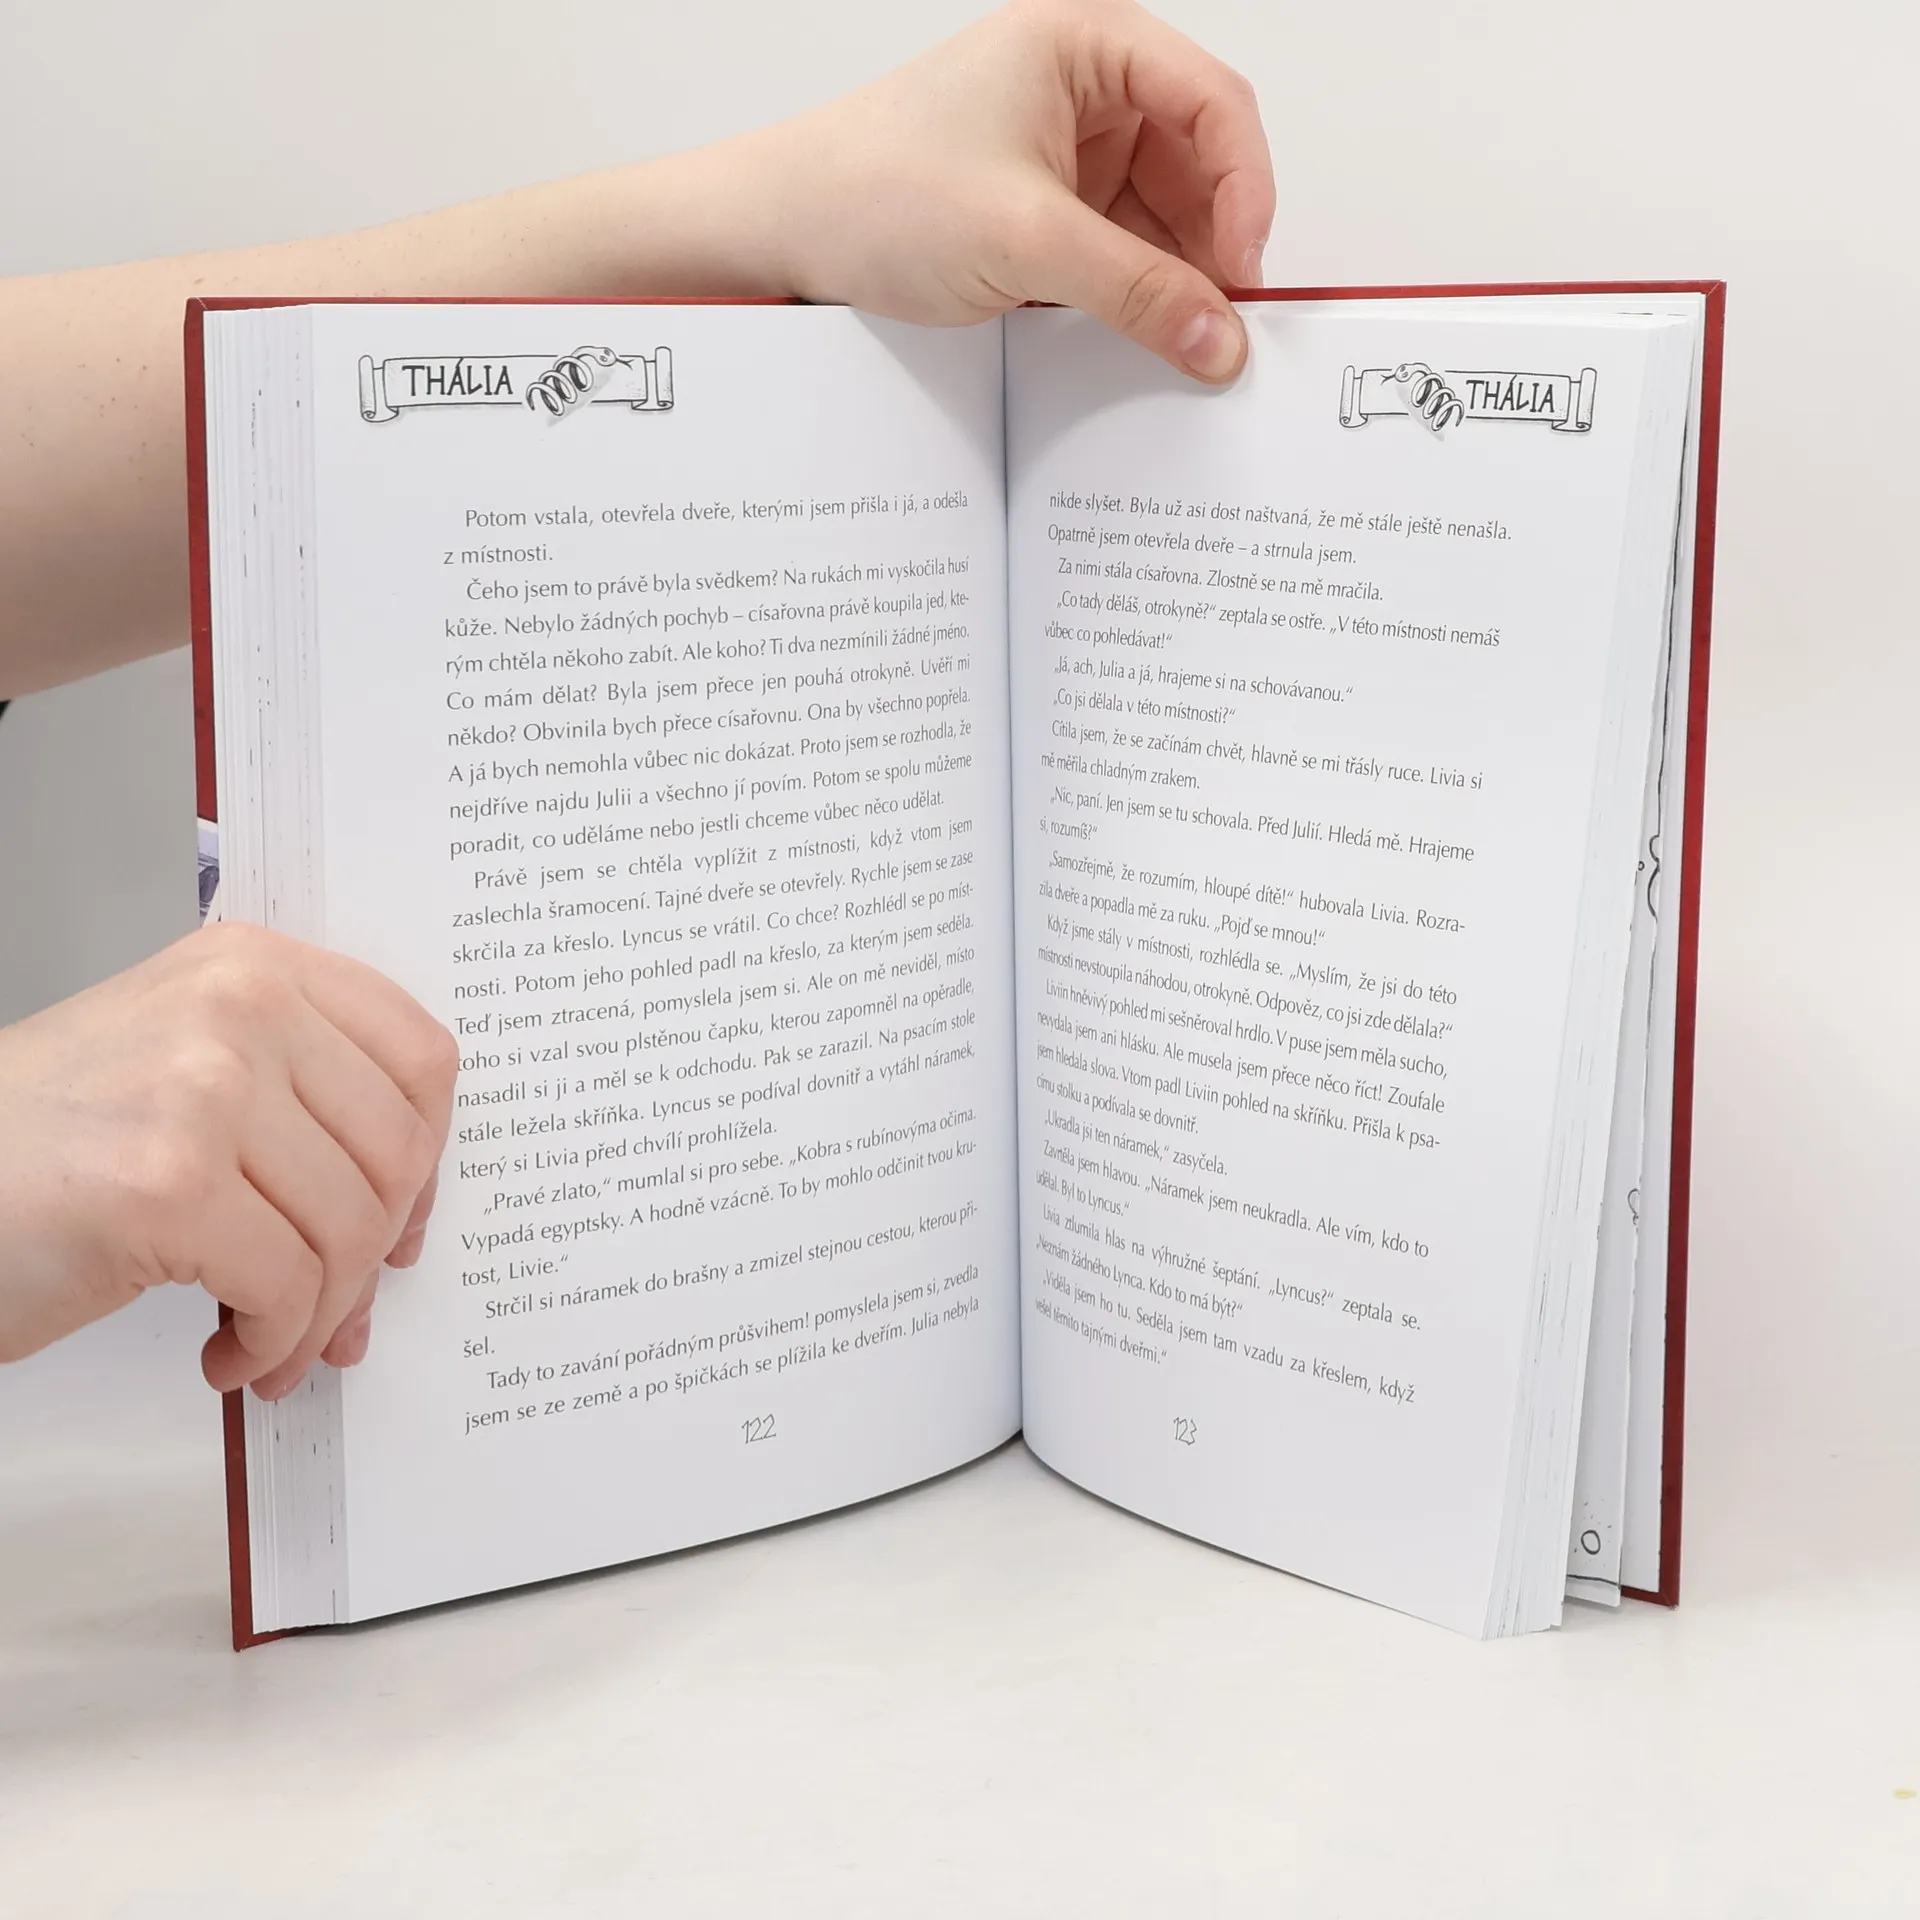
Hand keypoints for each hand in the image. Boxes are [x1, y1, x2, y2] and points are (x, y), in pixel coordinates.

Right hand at [0, 922, 456, 1396]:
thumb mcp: (185, 1065)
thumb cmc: (40, 1143)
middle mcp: (238, 1009)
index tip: (403, 1215)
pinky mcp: (168, 1186)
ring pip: (350, 1229)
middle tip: (335, 1307)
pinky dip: (272, 1343)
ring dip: (320, 1316)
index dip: (429, 1156)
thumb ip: (302, 1101)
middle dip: (375, 1255)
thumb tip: (409, 1213)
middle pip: (398, 1152)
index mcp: (254, 967)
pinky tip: (230, 1356)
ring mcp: (203, 1090)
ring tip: (275, 1342)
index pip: (421, 1057)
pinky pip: (288, 1288)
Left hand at [753, 0, 1273, 381]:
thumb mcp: (1023, 242)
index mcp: (1084, 47)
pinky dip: (1138, 299)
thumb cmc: (872, 192)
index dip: (1244, 187)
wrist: (782, 236)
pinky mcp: (1045, 217)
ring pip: (1163, 221)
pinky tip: (1144, 341)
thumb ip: (1134, 292)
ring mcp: (1065, 157)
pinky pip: (1120, 255)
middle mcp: (1082, 93)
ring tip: (1184, 345)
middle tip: (1226, 327)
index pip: (1212, 102)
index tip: (1244, 270)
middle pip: (1198, 165)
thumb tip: (1220, 339)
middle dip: (1215, 246)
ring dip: (1177, 282)